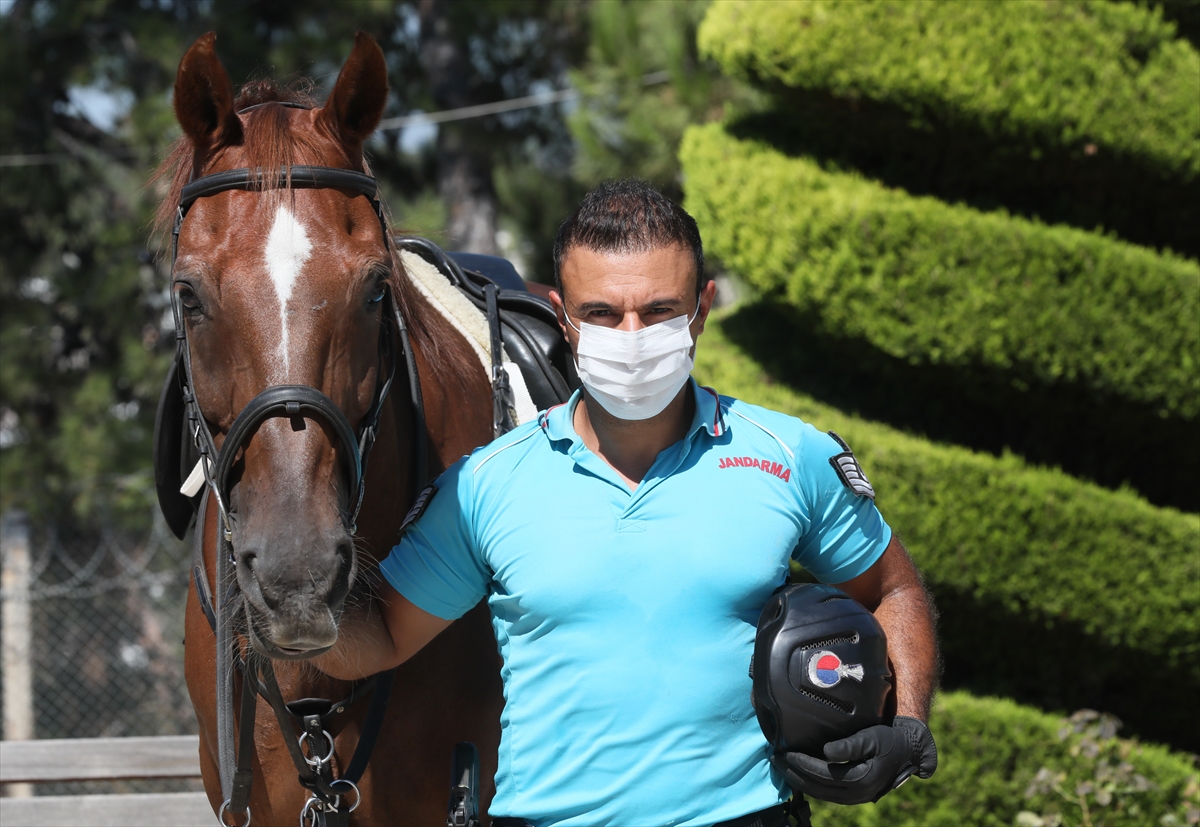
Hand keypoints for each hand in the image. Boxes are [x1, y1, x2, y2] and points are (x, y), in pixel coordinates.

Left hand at [771, 716, 936, 804]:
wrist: (908, 751)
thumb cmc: (889, 739)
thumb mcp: (871, 737)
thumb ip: (850, 745)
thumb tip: (826, 751)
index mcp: (861, 779)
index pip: (822, 774)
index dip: (802, 764)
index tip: (785, 752)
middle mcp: (857, 794)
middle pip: (817, 787)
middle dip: (794, 774)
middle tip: (775, 759)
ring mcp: (855, 798)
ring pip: (820, 794)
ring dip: (799, 781)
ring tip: (781, 766)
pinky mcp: (853, 796)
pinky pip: (826, 794)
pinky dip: (810, 785)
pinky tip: (798, 774)